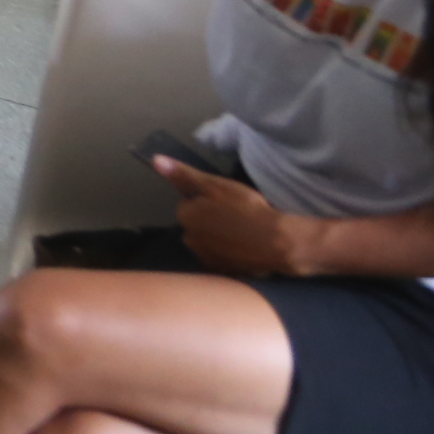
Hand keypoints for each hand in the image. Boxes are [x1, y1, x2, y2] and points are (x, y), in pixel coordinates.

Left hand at [163, 159, 318, 275]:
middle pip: (197, 223)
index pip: (189, 203)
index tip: (226, 200)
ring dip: (220, 236)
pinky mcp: (223, 272)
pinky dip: (230, 252)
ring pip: (209, 240)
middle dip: (212, 218)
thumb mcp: (215, 185)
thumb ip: (184, 175)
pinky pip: (222, 257)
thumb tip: (155, 161)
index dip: (207, 199)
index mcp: (186, 216)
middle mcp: (190, 240)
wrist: (278, 244)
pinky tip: (245, 247)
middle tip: (237, 215)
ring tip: (244, 230)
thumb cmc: (246, 209)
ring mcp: (206, 258)